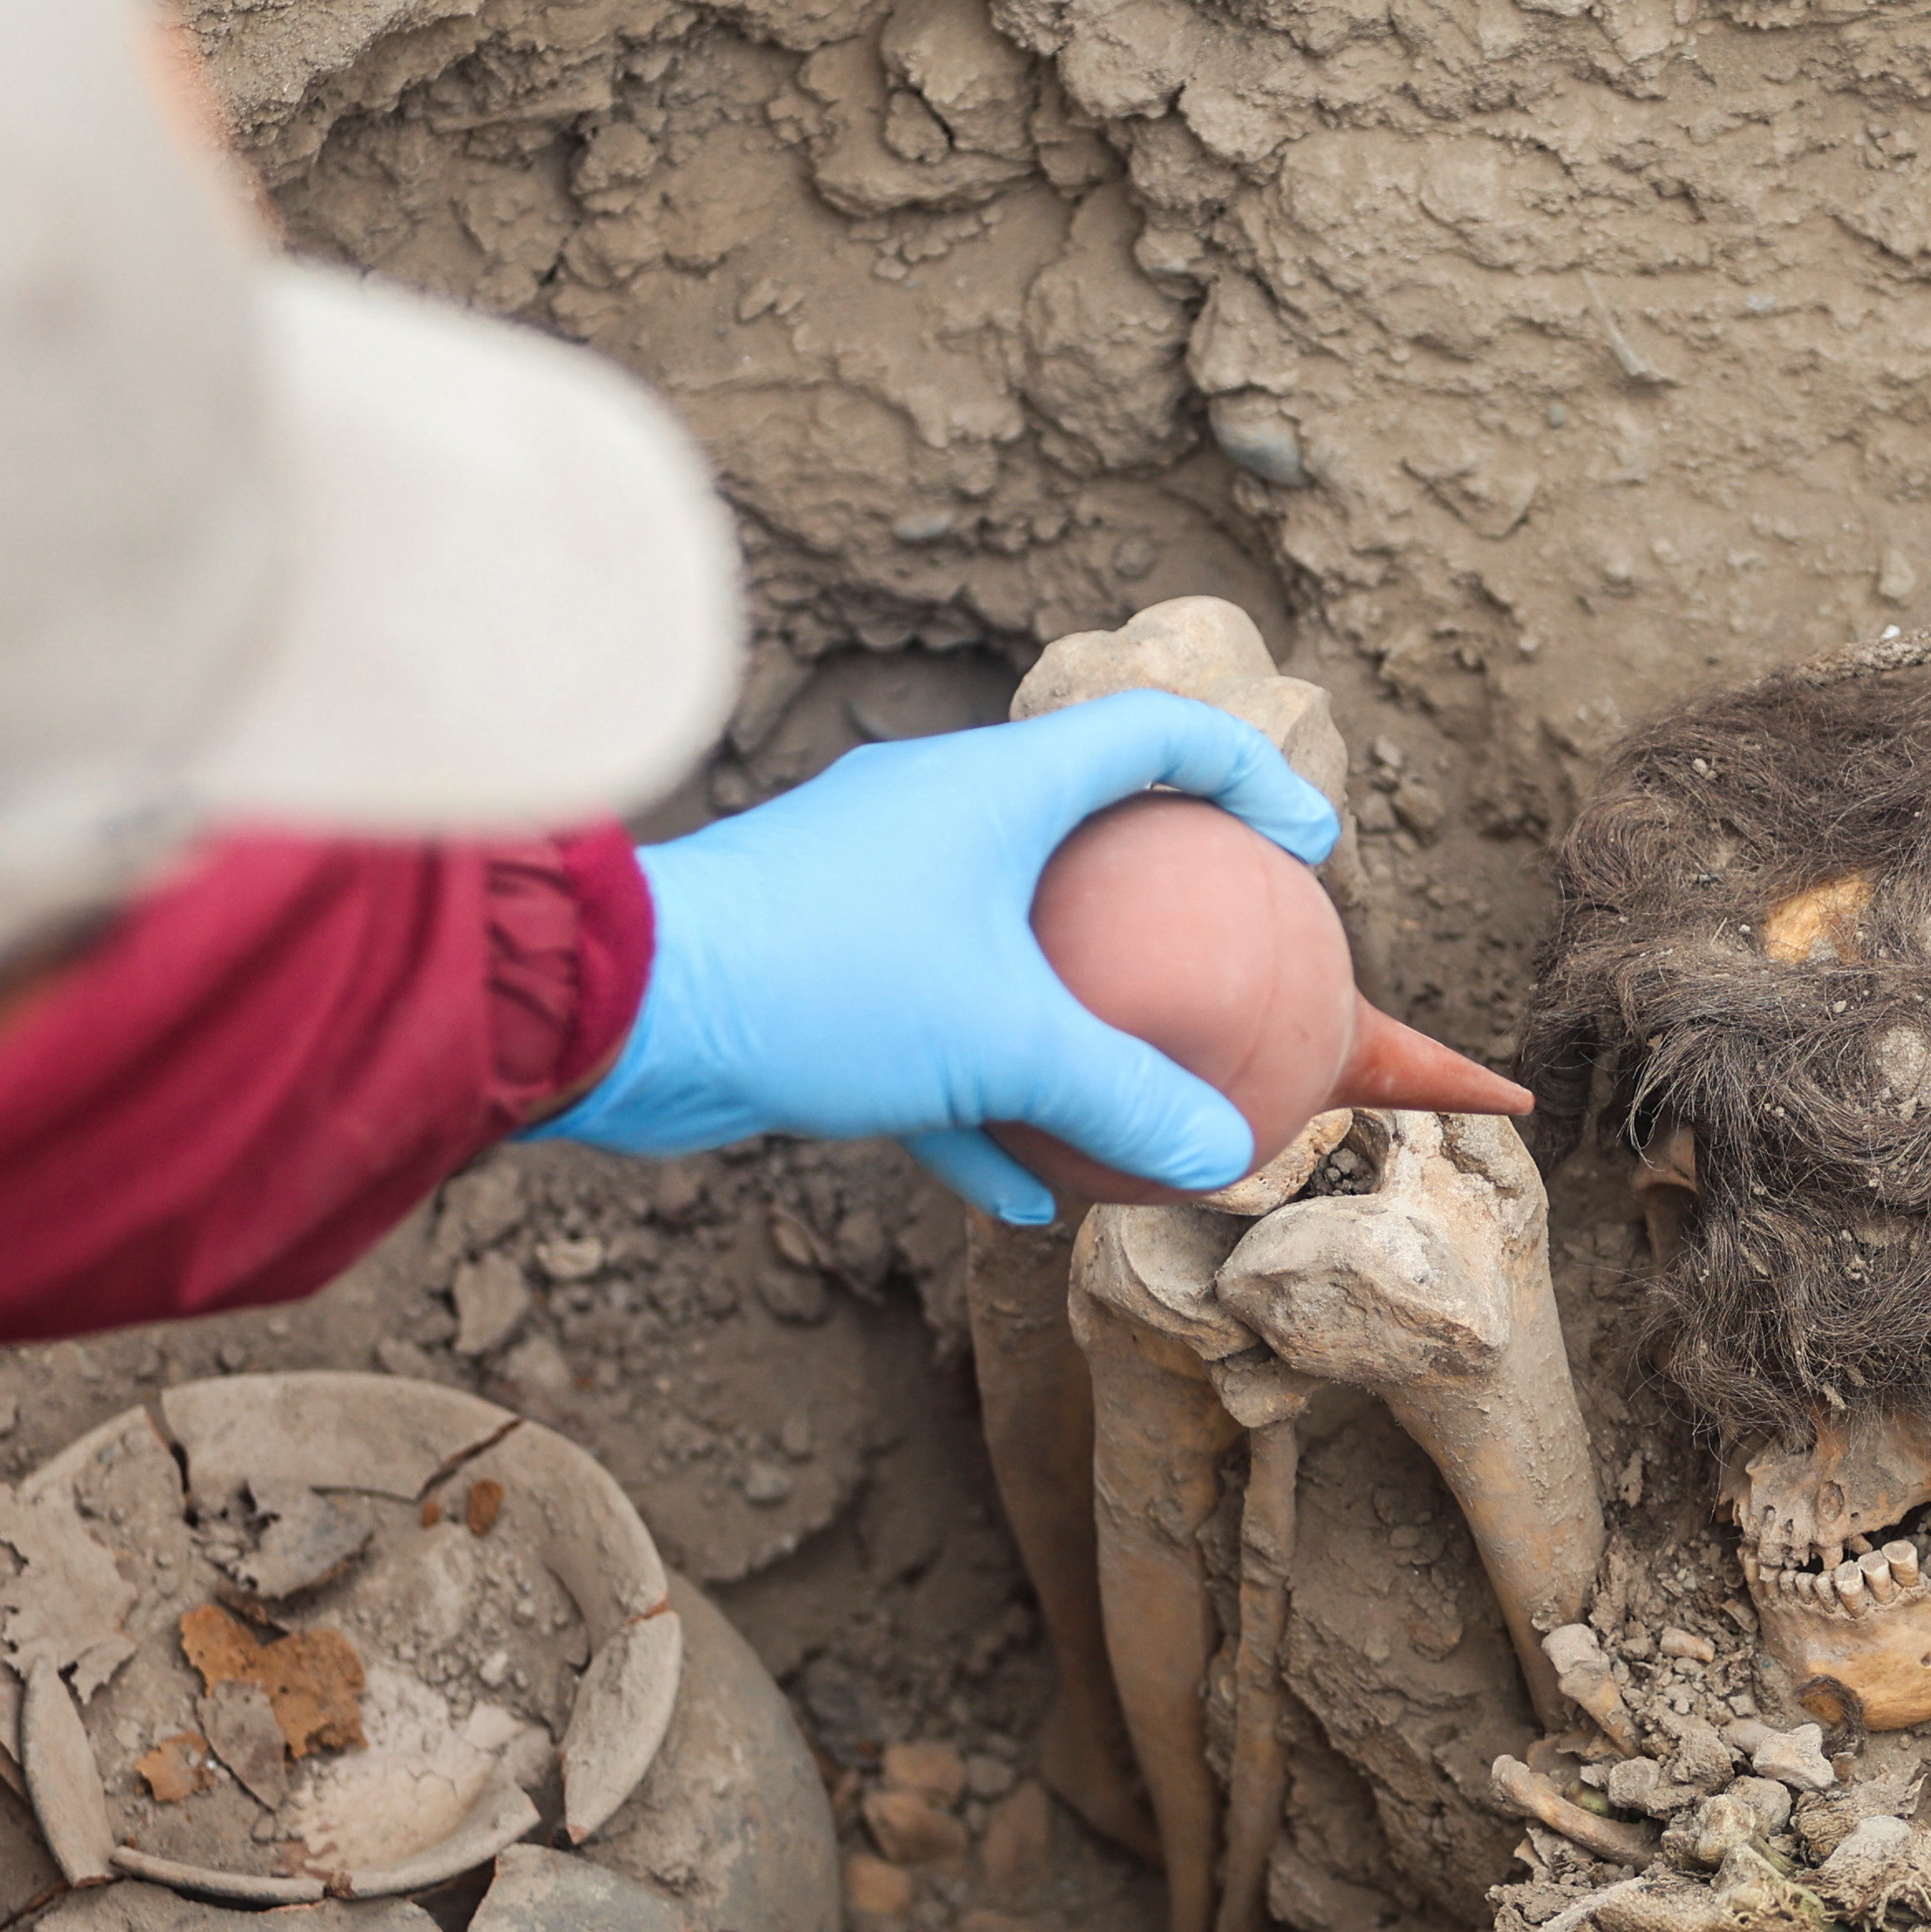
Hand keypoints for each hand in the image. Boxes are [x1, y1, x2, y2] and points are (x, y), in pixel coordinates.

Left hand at [526, 697, 1342, 1224]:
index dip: (1250, 777)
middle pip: (1084, 834)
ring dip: (1070, 1014)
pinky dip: (980, 1100)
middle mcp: (935, 818)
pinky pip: (928, 1029)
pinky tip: (1020, 1193)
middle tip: (1225, 965)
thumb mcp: (1000, 1042)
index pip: (1156, 739)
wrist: (621, 1005)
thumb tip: (1220, 1155)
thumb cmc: (822, 981)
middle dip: (1161, 900)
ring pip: (1004, 943)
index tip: (1309, 851)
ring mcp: (871, 892)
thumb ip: (1121, 1094)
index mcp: (996, 786)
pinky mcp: (817, 971)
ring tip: (1134, 1088)